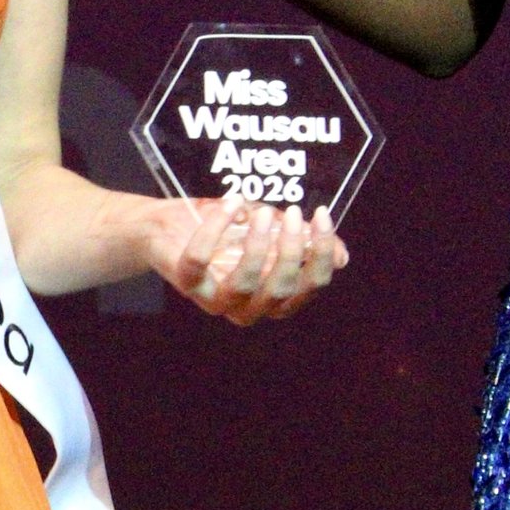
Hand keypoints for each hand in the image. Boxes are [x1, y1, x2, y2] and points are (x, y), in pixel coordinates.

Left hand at [153, 195, 346, 325]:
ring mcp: (215, 300)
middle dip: (291, 250)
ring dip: (257, 246)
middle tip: (293, 212)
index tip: (321, 216)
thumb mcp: (270, 231)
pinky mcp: (186, 283)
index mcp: (274, 296)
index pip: (309, 287)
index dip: (320, 254)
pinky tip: (230, 202)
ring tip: (262, 211)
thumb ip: (303, 241)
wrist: (168, 226)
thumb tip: (342, 257)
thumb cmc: (225, 230)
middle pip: (281, 290)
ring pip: (245, 284)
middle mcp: (248, 308)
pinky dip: (216, 227)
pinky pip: (201, 259)